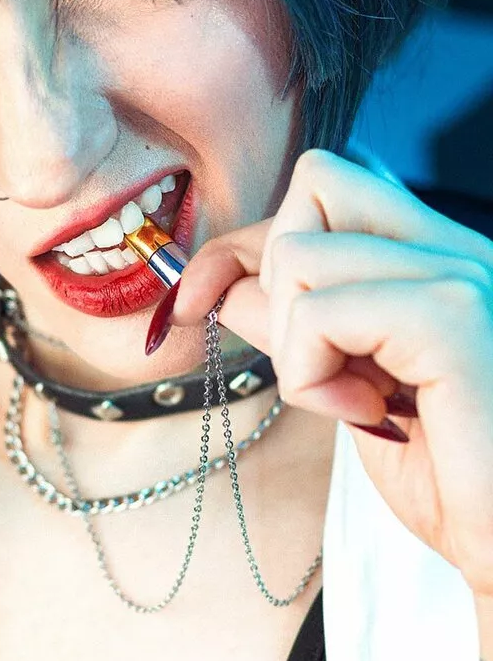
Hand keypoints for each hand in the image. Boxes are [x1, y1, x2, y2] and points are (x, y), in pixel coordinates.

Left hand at [169, 149, 492, 594]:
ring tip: (351, 398)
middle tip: (313, 362)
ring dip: (295, 343)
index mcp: (440, 258)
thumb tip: (224, 282)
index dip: (245, 240)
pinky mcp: (452, 316)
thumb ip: (297, 321)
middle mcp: (460, 248)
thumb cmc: (451, 476)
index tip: (196, 298)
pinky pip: (317, 312)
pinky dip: (310, 374)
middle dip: (274, 276)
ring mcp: (462, 274)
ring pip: (300, 253)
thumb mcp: (352, 382)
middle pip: (313, 184)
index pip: (322, 190)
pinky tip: (366, 414)